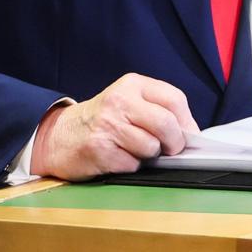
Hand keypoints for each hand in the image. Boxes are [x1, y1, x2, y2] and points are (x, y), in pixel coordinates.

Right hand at [30, 73, 199, 181]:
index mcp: (132, 85)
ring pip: (151, 148)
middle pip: (166, 124)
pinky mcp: (99, 149)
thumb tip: (191, 135)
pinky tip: (117, 158)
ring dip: (148, 157)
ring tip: (133, 150)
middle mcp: (119, 100)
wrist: (60, 135)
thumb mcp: (129, 102)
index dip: (187, 123)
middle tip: (168, 151)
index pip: (175, 100)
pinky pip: (132, 165)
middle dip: (174, 144)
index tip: (187, 136)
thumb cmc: (103, 121)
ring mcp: (108, 124)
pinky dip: (130, 167)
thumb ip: (158, 110)